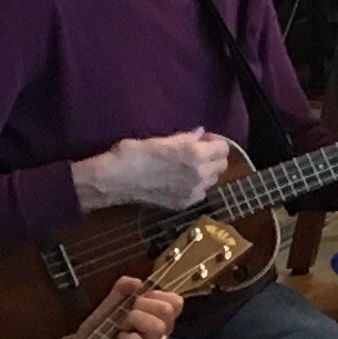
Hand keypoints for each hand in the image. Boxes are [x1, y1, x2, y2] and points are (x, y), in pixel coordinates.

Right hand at [73, 130, 234, 210]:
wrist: (114, 180)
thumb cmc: (133, 153)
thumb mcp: (160, 139)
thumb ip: (185, 138)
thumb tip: (200, 134)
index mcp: (195, 154)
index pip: (223, 148)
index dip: (215, 142)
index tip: (203, 140)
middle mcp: (199, 174)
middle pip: (222, 165)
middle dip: (214, 157)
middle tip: (198, 152)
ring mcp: (192, 192)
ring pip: (213, 180)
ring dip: (206, 172)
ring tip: (188, 167)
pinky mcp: (183, 204)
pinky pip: (200, 193)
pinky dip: (196, 187)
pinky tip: (180, 181)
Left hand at [100, 283, 179, 338]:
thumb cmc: (102, 329)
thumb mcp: (110, 305)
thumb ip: (121, 290)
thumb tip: (136, 281)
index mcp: (158, 315)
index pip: (176, 301)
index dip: (157, 295)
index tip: (139, 299)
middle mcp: (162, 331)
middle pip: (168, 310)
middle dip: (144, 305)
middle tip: (128, 312)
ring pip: (159, 327)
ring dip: (136, 320)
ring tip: (122, 326)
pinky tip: (120, 338)